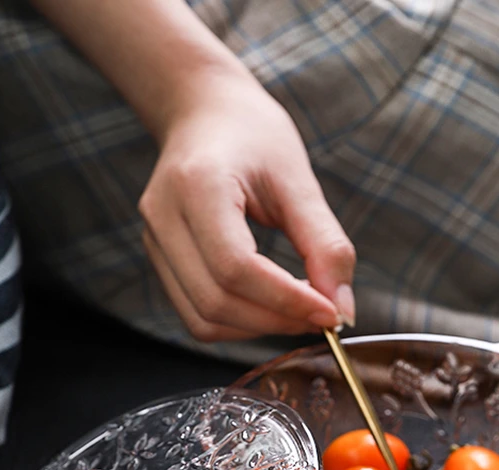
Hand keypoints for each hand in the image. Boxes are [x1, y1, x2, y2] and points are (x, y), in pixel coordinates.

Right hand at [138, 65, 355, 341]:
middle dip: (277, 320)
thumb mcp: (298, 179)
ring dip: (258, 328)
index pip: (236, 267)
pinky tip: (271, 306)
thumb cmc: (253, 135)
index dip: (287, 299)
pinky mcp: (161, 261)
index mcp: (196, 185)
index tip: (331, 313)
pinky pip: (197, 316)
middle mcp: (163, 217)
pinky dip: (239, 324)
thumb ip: (325, 245)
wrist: (203, 112)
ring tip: (299, 311)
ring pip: (203, 320)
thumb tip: (343, 311)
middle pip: (216, 302)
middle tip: (322, 314)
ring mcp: (155, 242)